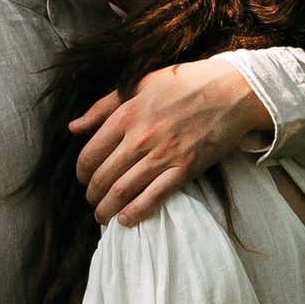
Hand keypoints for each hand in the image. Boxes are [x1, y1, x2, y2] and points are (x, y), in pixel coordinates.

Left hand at [74, 58, 271, 226]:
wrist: (230, 91)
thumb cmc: (184, 83)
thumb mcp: (139, 84)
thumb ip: (104, 106)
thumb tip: (74, 127)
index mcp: (126, 114)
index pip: (90, 153)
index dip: (81, 172)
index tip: (84, 179)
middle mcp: (141, 136)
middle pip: (103, 176)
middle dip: (92, 194)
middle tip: (92, 200)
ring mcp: (163, 155)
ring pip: (123, 190)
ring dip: (107, 209)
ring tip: (102, 216)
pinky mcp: (185, 169)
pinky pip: (154, 197)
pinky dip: (136, 212)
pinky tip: (125, 220)